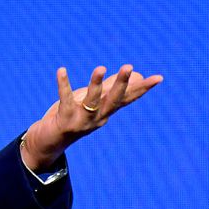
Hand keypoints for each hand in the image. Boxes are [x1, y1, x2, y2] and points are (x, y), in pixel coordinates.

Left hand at [21, 65, 162, 171]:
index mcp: (107, 112)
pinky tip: (61, 70)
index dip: (143, 88)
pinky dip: (63, 84)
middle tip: (129, 67)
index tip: (159, 77)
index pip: (128, 99)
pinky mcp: (65, 119)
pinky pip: (65, 99)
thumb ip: (111, 89)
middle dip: (122, 83)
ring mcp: (82, 120)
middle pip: (114, 100)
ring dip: (97, 84)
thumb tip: (133, 74)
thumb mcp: (94, 102)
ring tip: (100, 68)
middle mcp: (98, 118)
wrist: (50, 142)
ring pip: (93, 101)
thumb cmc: (73, 117)